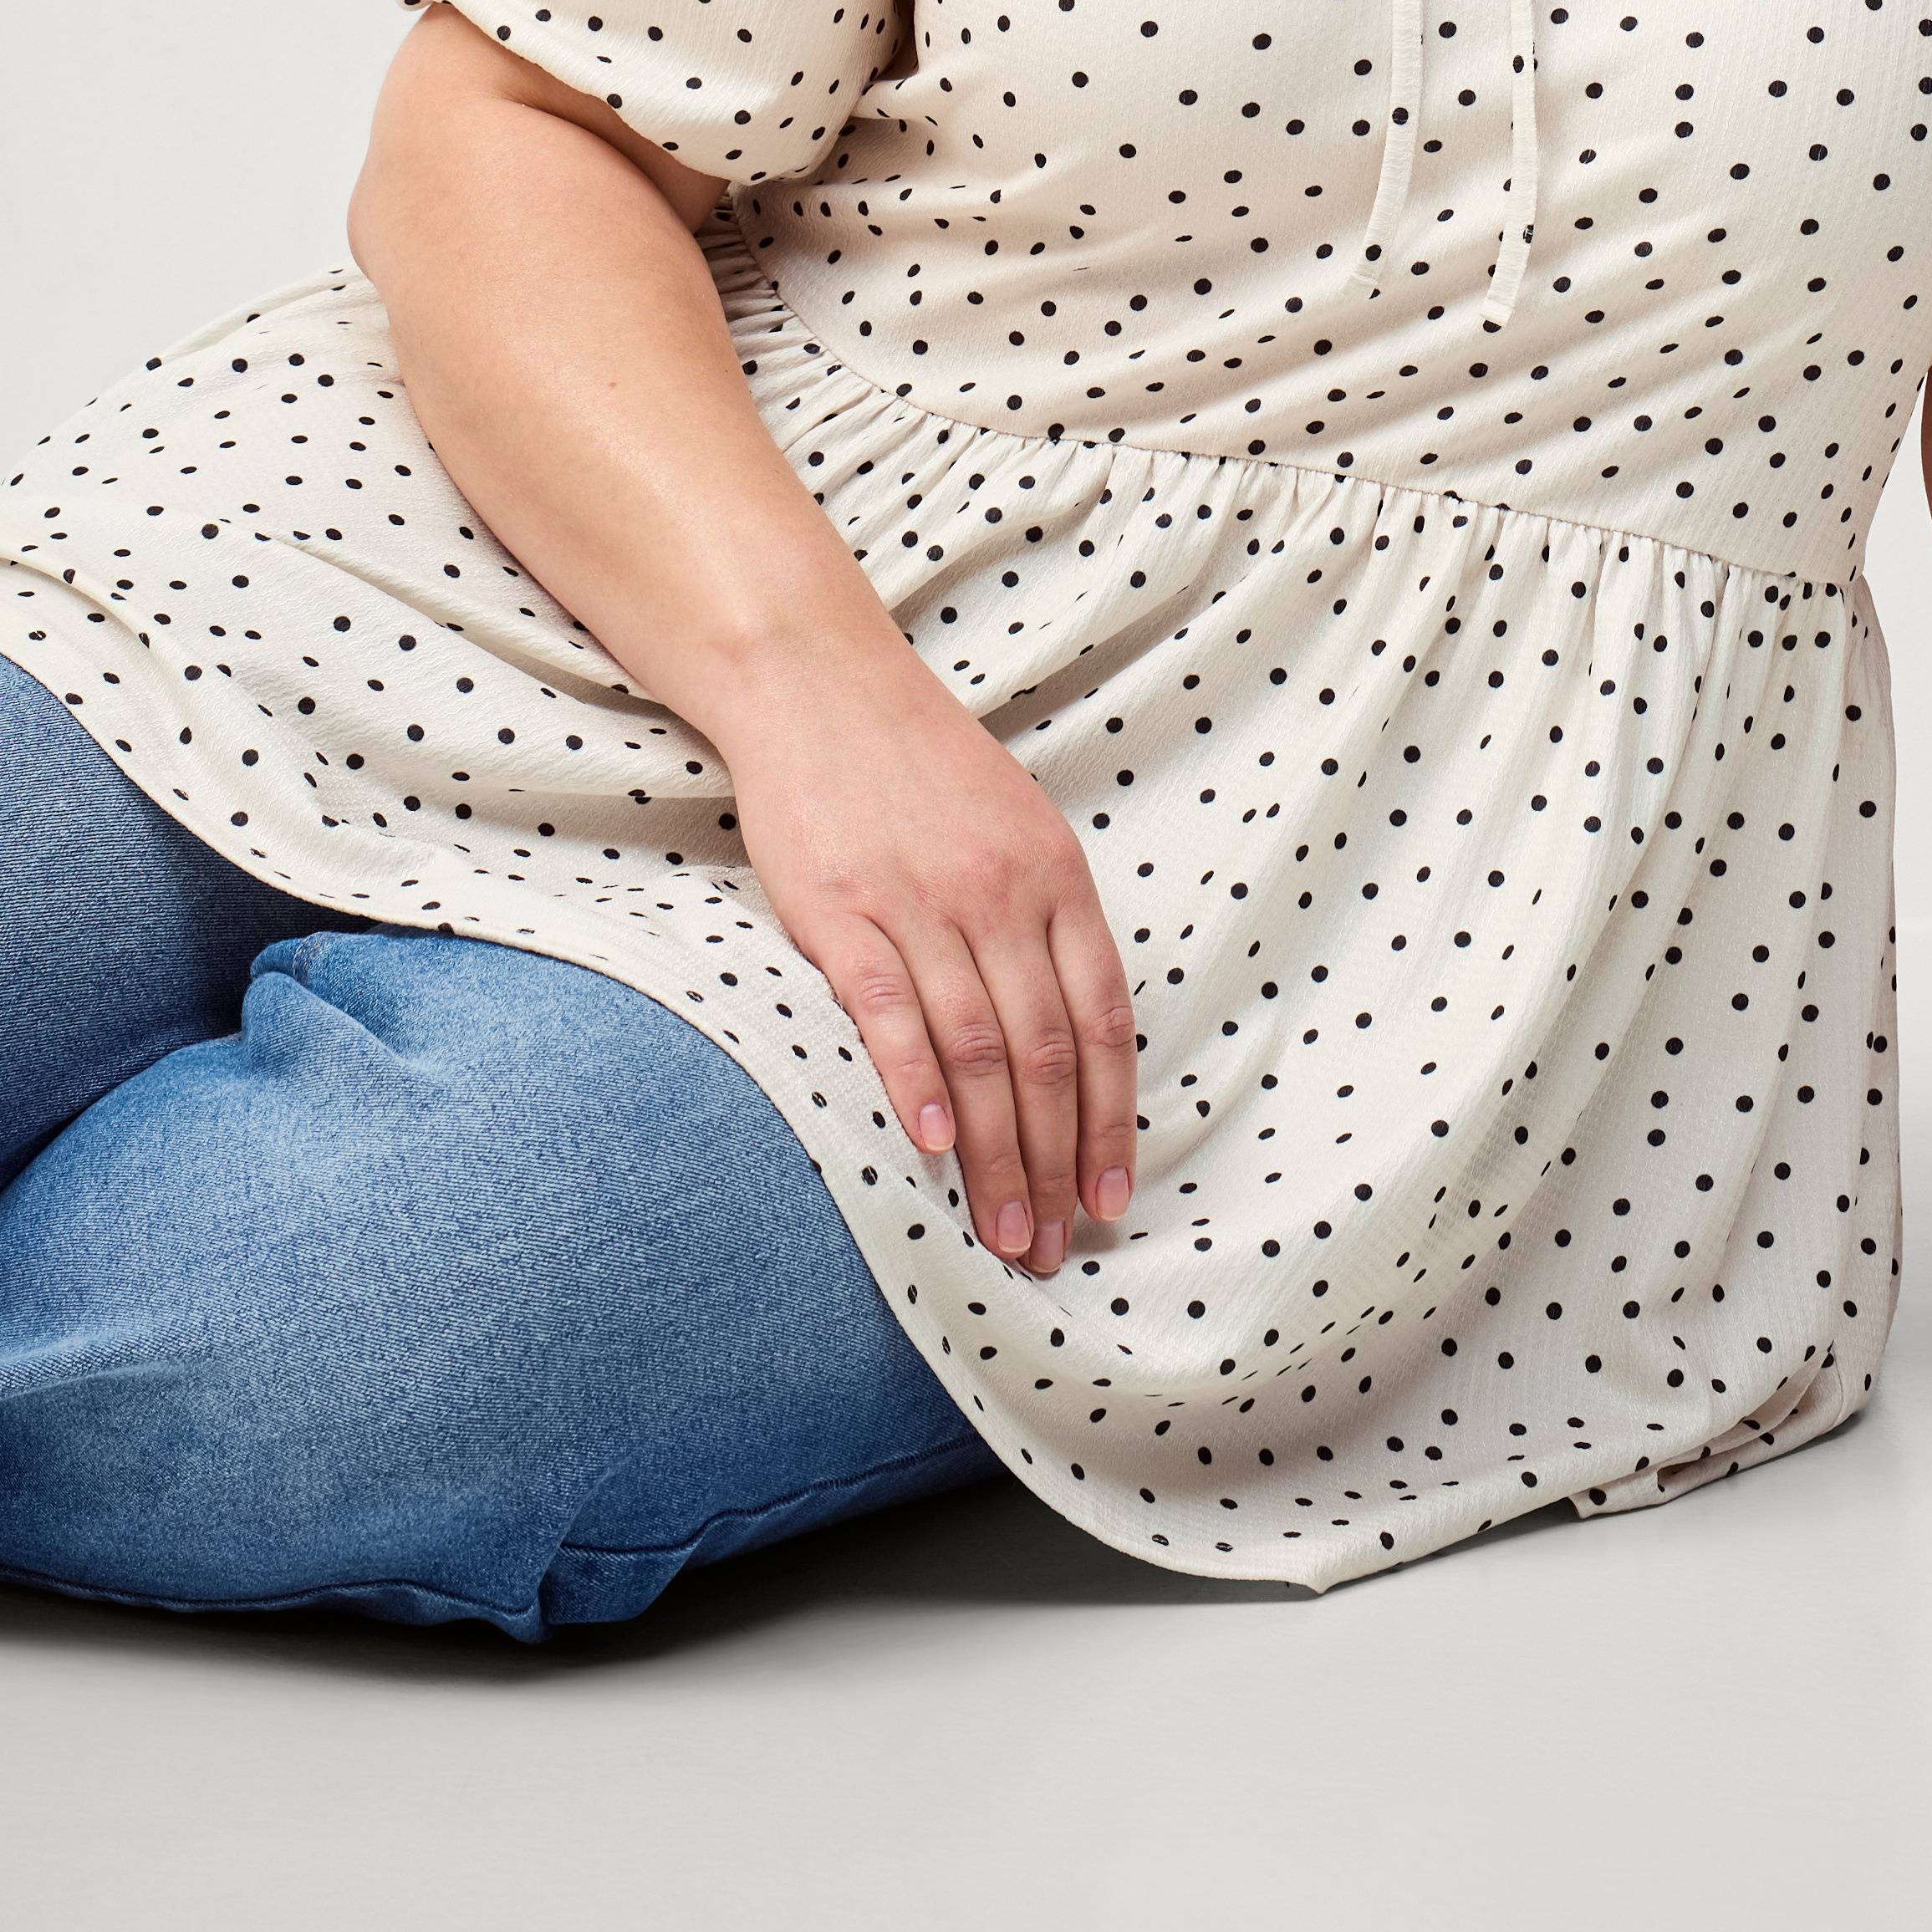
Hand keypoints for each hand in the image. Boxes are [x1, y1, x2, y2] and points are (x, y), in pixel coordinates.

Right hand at [710, 635, 1138, 1280]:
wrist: (820, 686)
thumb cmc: (920, 766)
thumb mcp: (1016, 828)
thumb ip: (1047, 923)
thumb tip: (1072, 1036)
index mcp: (1057, 878)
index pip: (1102, 1022)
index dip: (1111, 1120)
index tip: (1110, 1199)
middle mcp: (1003, 895)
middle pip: (1046, 1053)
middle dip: (1056, 1163)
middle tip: (1052, 1244)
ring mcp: (923, 904)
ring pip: (979, 1050)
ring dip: (997, 1155)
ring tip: (1003, 1230)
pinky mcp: (844, 913)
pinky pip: (892, 1012)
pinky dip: (918, 1086)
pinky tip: (936, 1150)